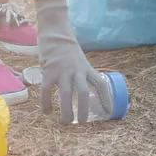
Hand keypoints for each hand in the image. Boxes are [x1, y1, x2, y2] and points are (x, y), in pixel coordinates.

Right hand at [33, 0, 110, 123]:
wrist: (54, 32)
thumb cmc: (66, 47)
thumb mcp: (79, 59)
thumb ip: (81, 73)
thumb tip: (82, 90)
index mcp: (86, 67)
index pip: (100, 83)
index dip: (106, 98)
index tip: (109, 111)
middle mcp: (76, 70)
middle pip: (83, 93)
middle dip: (83, 110)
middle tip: (81, 122)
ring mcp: (61, 71)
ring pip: (65, 95)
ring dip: (66, 111)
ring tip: (65, 122)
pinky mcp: (48, 72)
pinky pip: (46, 91)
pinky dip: (46, 104)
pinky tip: (47, 112)